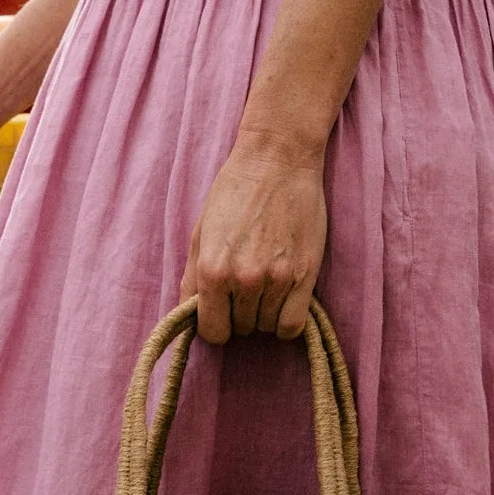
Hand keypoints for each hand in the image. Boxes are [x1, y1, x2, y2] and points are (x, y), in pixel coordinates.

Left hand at [181, 131, 326, 344]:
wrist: (277, 161)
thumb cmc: (235, 192)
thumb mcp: (201, 233)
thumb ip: (192, 279)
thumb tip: (188, 314)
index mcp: (213, 271)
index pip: (212, 332)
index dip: (216, 325)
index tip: (222, 312)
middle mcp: (244, 280)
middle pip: (242, 329)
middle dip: (240, 313)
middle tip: (246, 286)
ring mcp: (277, 280)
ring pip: (267, 327)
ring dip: (264, 313)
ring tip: (266, 283)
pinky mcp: (305, 276)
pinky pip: (293, 325)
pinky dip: (286, 321)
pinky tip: (283, 301)